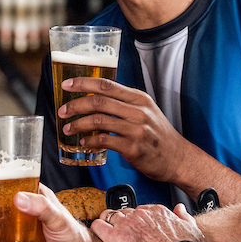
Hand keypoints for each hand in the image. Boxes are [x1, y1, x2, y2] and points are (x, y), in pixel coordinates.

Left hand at [59, 77, 199, 186]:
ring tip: (68, 129)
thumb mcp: (146, 111)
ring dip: (78, 124)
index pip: (106, 84)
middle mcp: (138, 111)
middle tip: (62, 110)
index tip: (67, 84)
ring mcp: (136, 129)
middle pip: (99, 101)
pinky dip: (90, 141)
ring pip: (98, 120)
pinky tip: (84, 143)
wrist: (178, 158)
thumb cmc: (158, 134)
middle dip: (75, 105)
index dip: (83, 83)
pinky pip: (105, 141)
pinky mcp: (134, 148)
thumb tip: (94, 99)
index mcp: (138, 98)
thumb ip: (124, 103)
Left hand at [93, 203, 204, 241]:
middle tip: (122, 235)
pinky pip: (98, 226)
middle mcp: (140, 214)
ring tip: (109, 236)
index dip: (135, 221)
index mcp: (156, 211)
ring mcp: (127, 224)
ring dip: (108, 225)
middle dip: (121, 223)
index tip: (136, 230)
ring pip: (109, 217)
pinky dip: (97, 230)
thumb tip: (180, 209)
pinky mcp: (115, 237)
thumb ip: (183, 216)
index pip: (138, 210)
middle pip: (123, 213)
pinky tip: (100, 236)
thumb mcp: (190, 228)